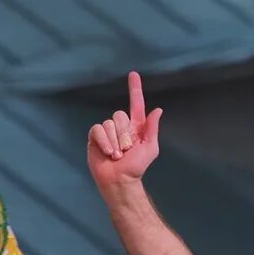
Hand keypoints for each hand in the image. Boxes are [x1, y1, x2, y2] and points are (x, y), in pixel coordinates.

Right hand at [86, 72, 163, 191]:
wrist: (119, 180)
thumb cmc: (136, 167)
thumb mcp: (150, 148)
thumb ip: (152, 129)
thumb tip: (158, 110)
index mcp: (136, 126)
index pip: (136, 103)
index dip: (134, 88)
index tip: (133, 74)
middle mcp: (120, 126)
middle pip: (120, 115)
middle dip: (123, 135)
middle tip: (126, 151)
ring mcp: (107, 131)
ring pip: (109, 124)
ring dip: (114, 142)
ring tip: (116, 155)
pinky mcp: (95, 137)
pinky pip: (98, 130)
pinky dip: (104, 142)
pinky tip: (107, 153)